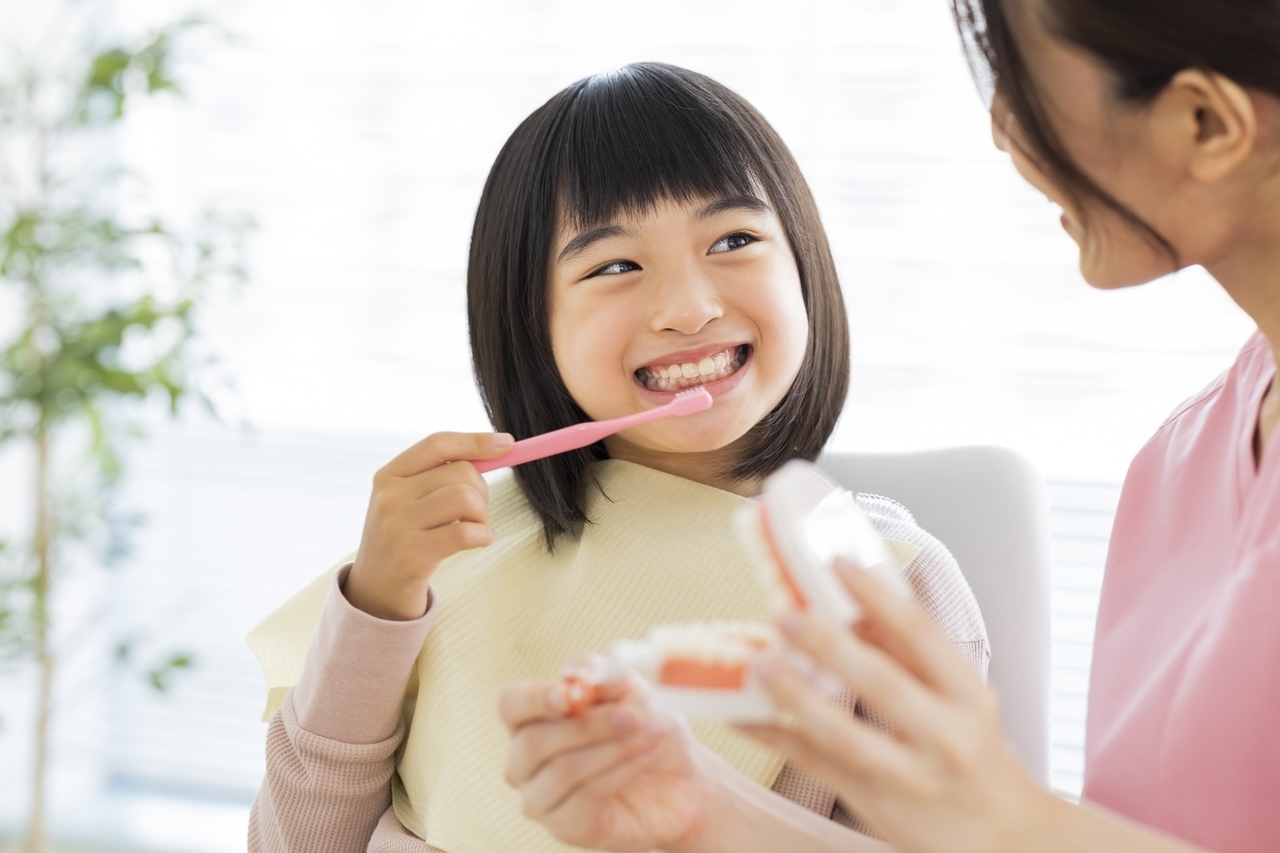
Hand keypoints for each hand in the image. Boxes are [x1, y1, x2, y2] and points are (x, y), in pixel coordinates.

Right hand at [345, 431, 511, 619]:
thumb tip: (498, 447)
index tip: (507, 444)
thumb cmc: (404, 539)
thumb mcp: (408, 500)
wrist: (374, 592)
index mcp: (388, 475)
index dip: (476, 441)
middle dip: (482, 492)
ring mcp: (398, 525)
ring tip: (474, 528)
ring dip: (482, 516)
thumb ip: (440, 475)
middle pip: (461, 472)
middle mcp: (389, 496)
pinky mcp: (412, 555)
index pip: (438, 444)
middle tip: (475, 513)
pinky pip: (465, 533)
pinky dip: (483, 536)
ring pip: (466, 499)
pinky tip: (479, 541)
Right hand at [499, 657, 725, 852]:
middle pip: (533, 741)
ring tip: (650, 732)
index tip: (571, 694)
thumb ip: (599, 676)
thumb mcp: (628, 689)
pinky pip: (587, 796)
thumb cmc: (644, 726)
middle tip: (633, 715)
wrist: (681, 777)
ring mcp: (541, 799)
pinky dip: (622, 770)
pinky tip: (645, 756)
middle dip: (588, 725)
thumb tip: (574, 678)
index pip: (511, 704)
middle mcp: (525, 762)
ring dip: (614, 747)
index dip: (535, 698)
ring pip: (563, 769)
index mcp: (531, 720)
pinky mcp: (567, 828)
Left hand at [740, 561, 1055, 852]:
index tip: (839, 562)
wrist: (1007, 840)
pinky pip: (816, 767)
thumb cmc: (976, 756)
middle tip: (787, 614)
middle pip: (883, 684)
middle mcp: (944, 737)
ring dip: (797, 695)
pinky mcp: (875, 805)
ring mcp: (908, 777)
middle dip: (830, 646)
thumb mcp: (961, 699)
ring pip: (844, 736)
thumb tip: (856, 606)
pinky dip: (776, 738)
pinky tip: (744, 714)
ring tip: (760, 662)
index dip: (878, 594)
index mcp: (968, 697)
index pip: (922, 635)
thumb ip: (910, 653)